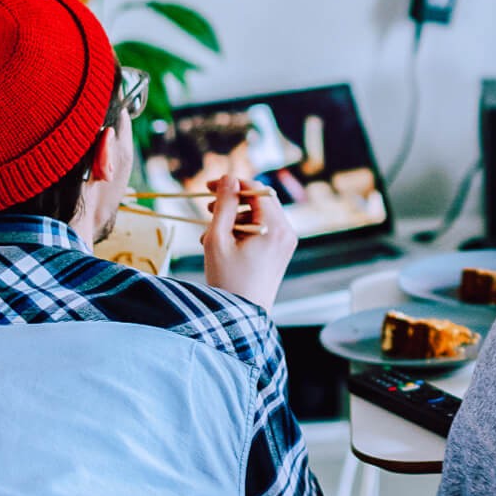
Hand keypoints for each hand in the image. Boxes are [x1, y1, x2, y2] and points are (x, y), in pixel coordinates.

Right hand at [201, 175, 296, 310]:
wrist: (242, 317)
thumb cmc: (227, 280)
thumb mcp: (218, 239)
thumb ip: (224, 205)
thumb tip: (229, 178)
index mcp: (275, 227)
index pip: (256, 190)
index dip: (232, 183)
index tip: (209, 186)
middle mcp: (287, 232)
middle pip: (260, 201)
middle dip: (232, 201)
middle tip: (207, 208)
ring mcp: (286, 244)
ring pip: (259, 216)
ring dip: (233, 219)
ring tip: (208, 234)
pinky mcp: (280, 253)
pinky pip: (263, 231)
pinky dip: (242, 232)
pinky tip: (221, 244)